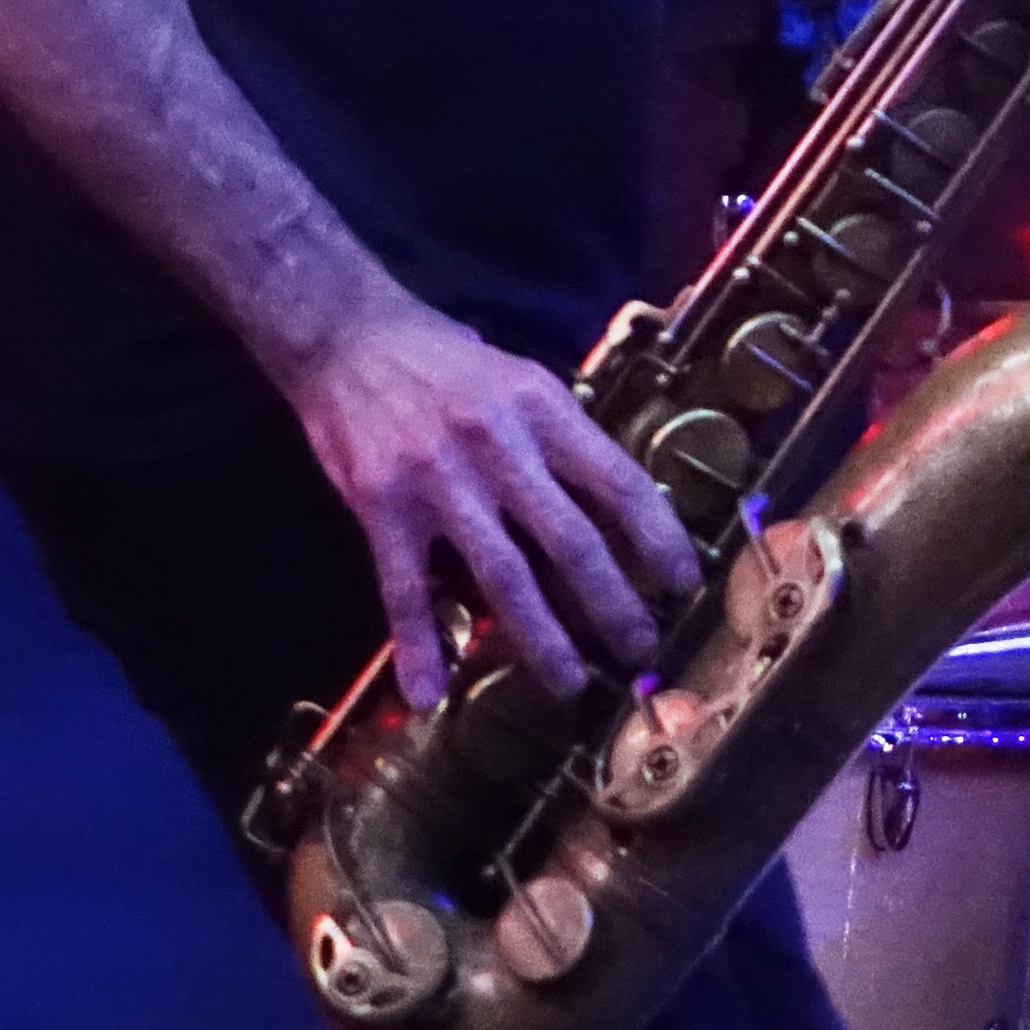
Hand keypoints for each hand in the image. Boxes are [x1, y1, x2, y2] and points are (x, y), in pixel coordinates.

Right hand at [280, 296, 700, 707]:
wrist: (346, 339)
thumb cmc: (448, 361)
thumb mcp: (525, 380)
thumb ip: (566, 439)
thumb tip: (623, 501)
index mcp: (545, 412)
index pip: (620, 484)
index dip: (659, 539)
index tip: (683, 583)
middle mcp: (499, 449)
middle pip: (571, 542)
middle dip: (612, 605)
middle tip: (639, 650)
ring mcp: (439, 483)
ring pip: (502, 576)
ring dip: (540, 638)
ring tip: (570, 684)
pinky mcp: (381, 509)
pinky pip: (404, 589)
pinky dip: (418, 644)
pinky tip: (429, 691)